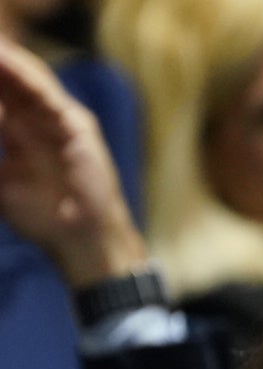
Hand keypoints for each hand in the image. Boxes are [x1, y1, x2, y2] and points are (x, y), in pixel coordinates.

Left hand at [0, 36, 146, 286]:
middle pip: (9, 83)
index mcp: (18, 133)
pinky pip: (48, 92)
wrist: (80, 238)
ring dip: (5, 62)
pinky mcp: (77, 125)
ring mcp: (59, 121)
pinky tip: (5, 60)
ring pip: (28, 80)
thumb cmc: (44, 217)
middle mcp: (38, 123)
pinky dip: (26, 74)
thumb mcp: (0, 180)